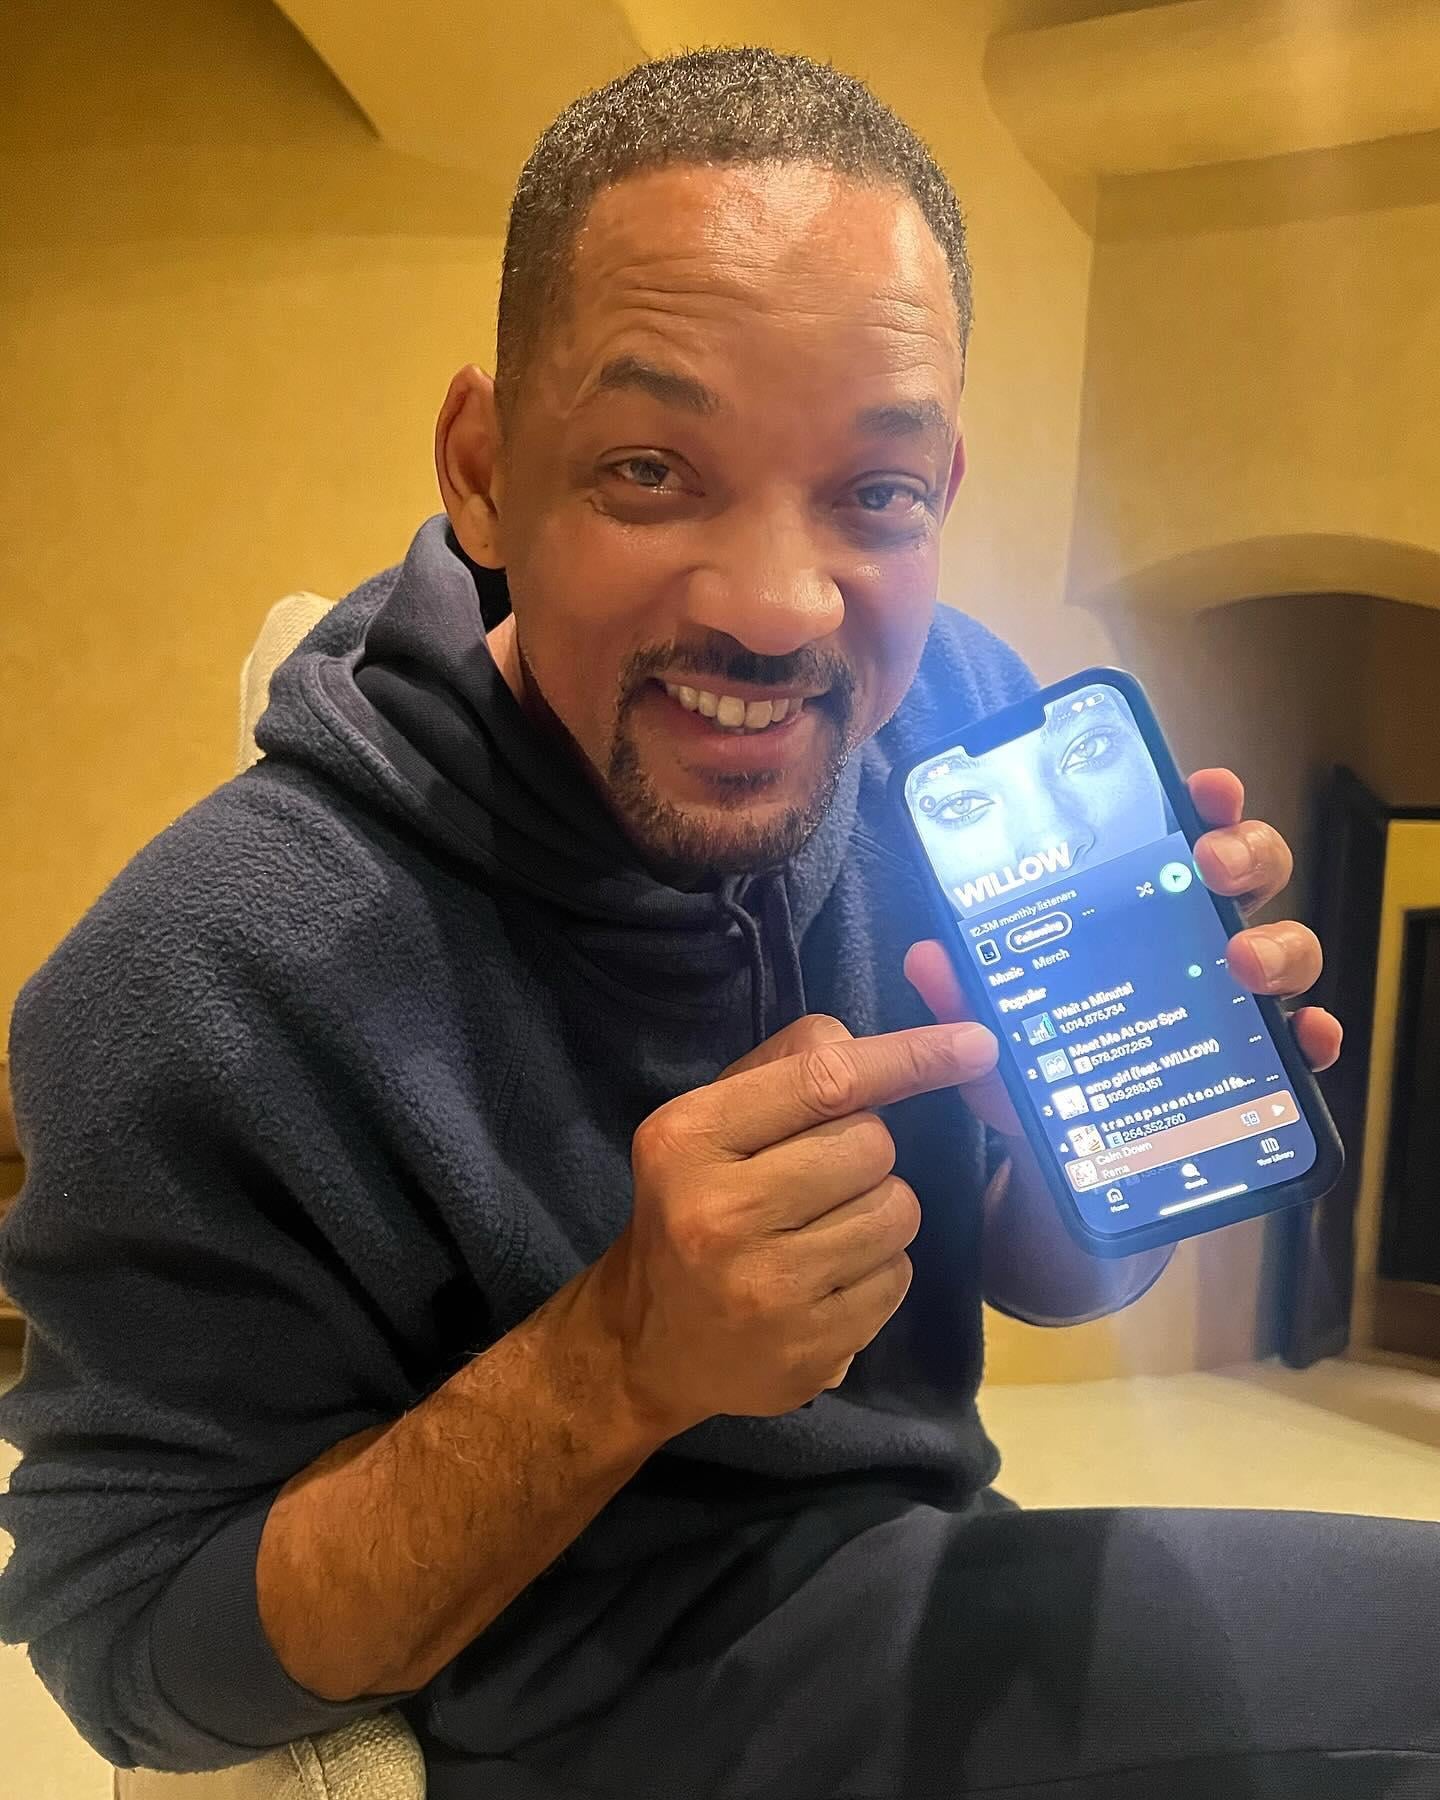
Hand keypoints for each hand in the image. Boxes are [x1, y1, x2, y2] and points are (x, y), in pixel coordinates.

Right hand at [589, 1013, 998, 1433]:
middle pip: (872, 1145)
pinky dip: (878, 1269)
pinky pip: (896, 1279)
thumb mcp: (709, 1122)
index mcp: (690, 1138)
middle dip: (865, 1151)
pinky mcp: (805, 1348)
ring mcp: (765, 1288)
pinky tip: (829, 1276)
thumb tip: (874, 1045)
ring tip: (827, 1226)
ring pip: (896, 1212)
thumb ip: (787, 1069)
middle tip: (820, 1175)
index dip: (909, 1058)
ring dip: (880, 1210)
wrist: (645, 1342)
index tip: (976, 1042)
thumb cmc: (689, 1207)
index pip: (826, 1082)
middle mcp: (720, 1212)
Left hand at [904, 766, 1341, 1134]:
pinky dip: (1312, 1034)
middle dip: (1244, 852)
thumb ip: (965, 998)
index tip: (1199, 786)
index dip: (1202, 801)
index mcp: (1141, 909)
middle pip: (1252, 871)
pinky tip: (1302, 1034)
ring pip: (1290, 945)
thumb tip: (928, 956)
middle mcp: (1200, 939)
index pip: (1181, 834)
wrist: (1079, 1161)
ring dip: (1277, 943)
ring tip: (1243, 961)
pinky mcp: (1264, 1063)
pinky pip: (1305, 1040)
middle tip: (1210, 863)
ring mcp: (1240, 999)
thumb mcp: (1001, 1035)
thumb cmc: (1047, 1073)